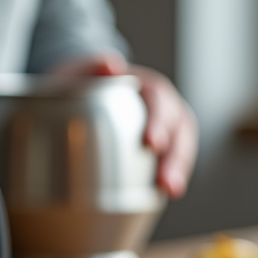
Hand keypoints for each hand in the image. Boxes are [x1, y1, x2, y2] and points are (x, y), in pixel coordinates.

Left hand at [48, 53, 197, 198]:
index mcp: (146, 86)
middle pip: (178, 127)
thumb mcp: (77, 72)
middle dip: (175, 154)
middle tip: (165, 178)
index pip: (159, 99)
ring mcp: (164, 129)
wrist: (76, 99)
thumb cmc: (78, 85)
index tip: (151, 142)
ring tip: (172, 190)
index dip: (159, 120)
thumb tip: (113, 64)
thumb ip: (91, 66)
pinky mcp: (159, 150)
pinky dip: (172, 176)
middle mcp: (162, 106)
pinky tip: (168, 193)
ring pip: (181, 146)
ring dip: (178, 169)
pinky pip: (171, 162)